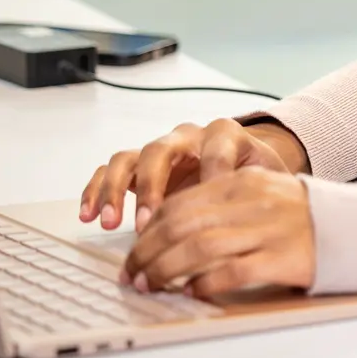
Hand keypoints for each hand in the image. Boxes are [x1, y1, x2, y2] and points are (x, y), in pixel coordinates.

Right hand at [80, 118, 310, 233]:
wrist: (247, 163)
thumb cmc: (257, 175)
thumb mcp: (268, 178)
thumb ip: (262, 189)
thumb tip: (260, 217)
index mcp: (226, 136)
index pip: (215, 147)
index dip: (210, 174)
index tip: (207, 205)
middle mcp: (189, 137)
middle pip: (161, 149)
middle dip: (152, 186)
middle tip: (148, 221)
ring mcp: (161, 150)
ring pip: (130, 157)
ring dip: (116, 189)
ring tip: (109, 221)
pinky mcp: (140, 165)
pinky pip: (111, 168)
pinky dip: (97, 188)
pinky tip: (88, 214)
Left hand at [122, 167, 314, 298]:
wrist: (348, 226)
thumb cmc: (297, 214)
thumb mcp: (258, 193)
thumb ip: (218, 203)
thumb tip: (165, 230)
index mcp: (242, 181)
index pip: (180, 203)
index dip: (148, 230)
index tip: (134, 251)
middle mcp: (251, 202)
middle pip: (181, 226)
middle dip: (147, 253)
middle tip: (133, 274)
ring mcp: (266, 229)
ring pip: (198, 249)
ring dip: (166, 271)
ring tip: (151, 286)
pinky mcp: (279, 258)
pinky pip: (230, 272)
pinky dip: (204, 284)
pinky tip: (192, 292)